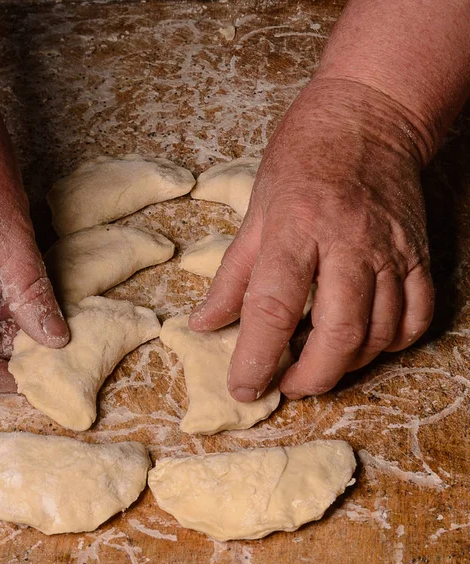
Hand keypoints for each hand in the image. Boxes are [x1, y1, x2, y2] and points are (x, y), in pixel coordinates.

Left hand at [190, 78, 433, 400]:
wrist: (369, 115)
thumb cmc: (302, 159)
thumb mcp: (255, 210)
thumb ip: (231, 275)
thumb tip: (204, 324)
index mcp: (295, 228)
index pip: (272, 307)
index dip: (256, 357)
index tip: (243, 388)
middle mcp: (348, 243)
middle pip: (338, 333)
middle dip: (310, 377)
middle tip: (285, 384)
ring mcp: (391, 250)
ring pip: (380, 333)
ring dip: (346, 366)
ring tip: (316, 367)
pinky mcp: (419, 253)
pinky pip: (416, 316)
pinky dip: (390, 344)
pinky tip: (364, 345)